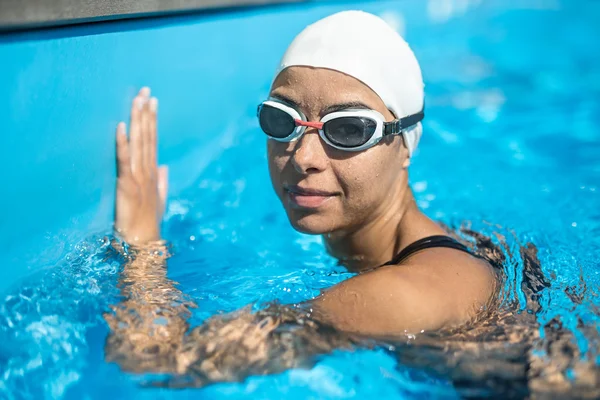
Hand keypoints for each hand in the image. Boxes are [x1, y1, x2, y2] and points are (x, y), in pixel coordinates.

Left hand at [114, 87, 167, 243]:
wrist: (143, 242)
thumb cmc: (148, 224)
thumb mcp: (159, 201)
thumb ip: (163, 182)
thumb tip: (164, 166)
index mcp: (153, 173)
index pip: (153, 140)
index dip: (153, 120)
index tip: (153, 101)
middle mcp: (148, 171)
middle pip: (147, 137)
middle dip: (146, 113)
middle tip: (145, 91)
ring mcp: (138, 177)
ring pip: (138, 143)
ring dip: (137, 121)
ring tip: (137, 101)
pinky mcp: (127, 185)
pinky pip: (124, 160)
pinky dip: (122, 143)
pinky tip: (121, 126)